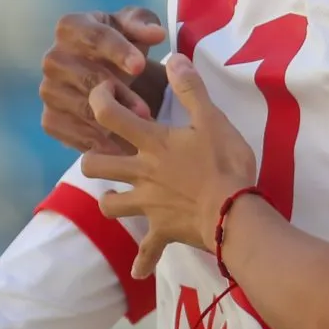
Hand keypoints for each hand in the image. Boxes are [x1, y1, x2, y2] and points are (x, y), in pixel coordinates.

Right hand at [41, 8, 168, 154]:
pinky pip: (70, 133)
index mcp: (72, 27)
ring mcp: (49, 90)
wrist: (113, 77)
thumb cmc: (126, 46)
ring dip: (110, 123)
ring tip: (138, 133)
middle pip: (84, 77)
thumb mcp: (137, 29)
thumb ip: (144, 25)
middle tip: (144, 110)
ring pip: (78, 108)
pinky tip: (121, 148)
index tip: (139, 66)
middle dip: (117, 94)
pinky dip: (95, 142)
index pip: (92, 37)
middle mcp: (53, 58)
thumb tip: (155, 33)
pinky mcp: (50, 118)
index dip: (117, 51)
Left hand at [82, 57, 259, 279]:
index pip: (110, 115)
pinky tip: (138, 271)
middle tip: (107, 152)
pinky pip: (148, 251)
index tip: (103, 91)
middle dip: (93, 157)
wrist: (235, 214)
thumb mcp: (213, 120)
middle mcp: (140, 173)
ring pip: (110, 206)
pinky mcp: (162, 231)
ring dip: (110, 200)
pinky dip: (143, 260)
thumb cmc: (226, 164)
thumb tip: (173, 58)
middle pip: (95, 165)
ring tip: (119, 196)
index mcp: (152, 143)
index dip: (99, 99)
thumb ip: (192, 90)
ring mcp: (148, 205)